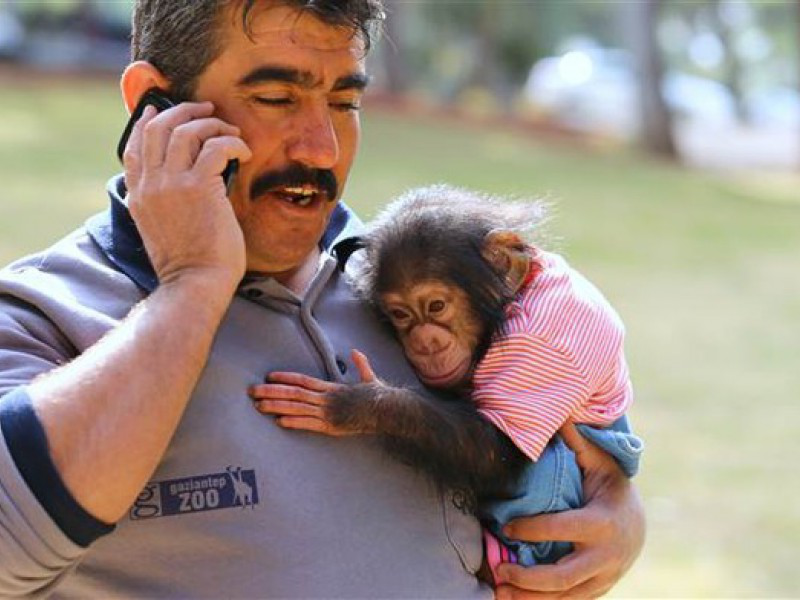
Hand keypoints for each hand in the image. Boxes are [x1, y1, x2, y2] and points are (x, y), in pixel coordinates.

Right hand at [123, 101, 251, 289]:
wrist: (196, 284)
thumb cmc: (191, 264)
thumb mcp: (163, 229)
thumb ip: (166, 202)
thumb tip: (192, 180)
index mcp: (138, 196)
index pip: (133, 148)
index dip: (146, 122)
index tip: (159, 109)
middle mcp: (149, 185)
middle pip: (157, 128)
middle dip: (183, 111)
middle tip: (207, 110)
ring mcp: (170, 184)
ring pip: (185, 130)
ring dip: (211, 124)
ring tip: (231, 132)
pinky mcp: (198, 187)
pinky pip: (215, 147)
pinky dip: (232, 143)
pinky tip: (244, 153)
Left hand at [250, 349, 376, 434]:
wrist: (388, 411)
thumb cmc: (378, 396)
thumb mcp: (369, 378)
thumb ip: (361, 364)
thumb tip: (355, 352)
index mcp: (332, 387)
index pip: (303, 380)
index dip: (285, 378)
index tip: (269, 377)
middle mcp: (327, 398)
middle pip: (294, 393)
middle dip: (271, 392)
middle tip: (252, 391)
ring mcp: (328, 413)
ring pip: (297, 408)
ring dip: (276, 407)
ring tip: (259, 406)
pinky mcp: (332, 427)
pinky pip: (309, 424)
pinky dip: (294, 422)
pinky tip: (279, 422)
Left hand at [495, 422, 644, 598]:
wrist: (638, 525)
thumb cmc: (610, 487)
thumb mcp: (599, 462)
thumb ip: (578, 443)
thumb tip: (559, 415)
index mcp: (603, 523)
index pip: (564, 529)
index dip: (534, 529)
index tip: (508, 527)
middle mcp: (605, 557)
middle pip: (564, 576)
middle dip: (528, 577)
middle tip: (498, 570)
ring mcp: (603, 578)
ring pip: (565, 597)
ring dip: (530, 599)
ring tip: (499, 592)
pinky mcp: (596, 591)